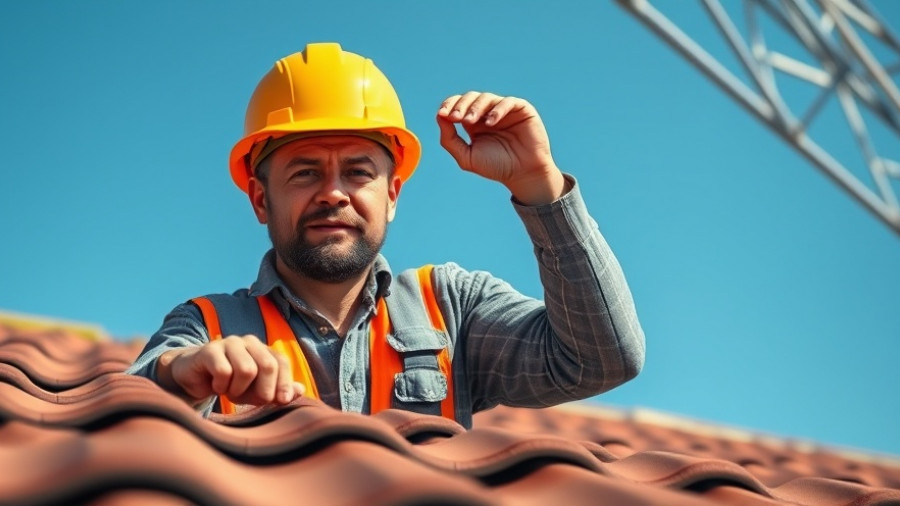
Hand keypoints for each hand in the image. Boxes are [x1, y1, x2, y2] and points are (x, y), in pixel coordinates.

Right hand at [158, 336, 304, 406]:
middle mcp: (249, 342)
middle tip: (247, 400)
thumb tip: (300, 391)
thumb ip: (277, 391)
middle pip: (268, 365)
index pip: (281, 363)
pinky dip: (221, 386)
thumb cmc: (229, 384)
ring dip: (238, 390)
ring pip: (247, 370)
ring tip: (228, 391)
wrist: (193, 377)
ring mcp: (229, 343)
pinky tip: (215, 386)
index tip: (281, 401)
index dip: (284, 383)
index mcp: (263, 349)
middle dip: (262, 390)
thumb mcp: (255, 391)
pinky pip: (224, 371)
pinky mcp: (210, 350)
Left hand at [437, 91, 565, 204]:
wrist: (523, 174)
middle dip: (461, 105)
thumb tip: (439, 116)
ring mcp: (505, 110)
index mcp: (474, 123)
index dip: (449, 105)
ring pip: (486, 98)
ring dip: (476, 107)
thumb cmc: (496, 167)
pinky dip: (497, 110)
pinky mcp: (522, 109)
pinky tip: (490, 122)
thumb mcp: (466, 157)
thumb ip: (450, 139)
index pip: (458, 105)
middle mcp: (488, 114)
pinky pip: (508, 102)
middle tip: (456, 117)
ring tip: (470, 121)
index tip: (443, 115)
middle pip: (470, 98)